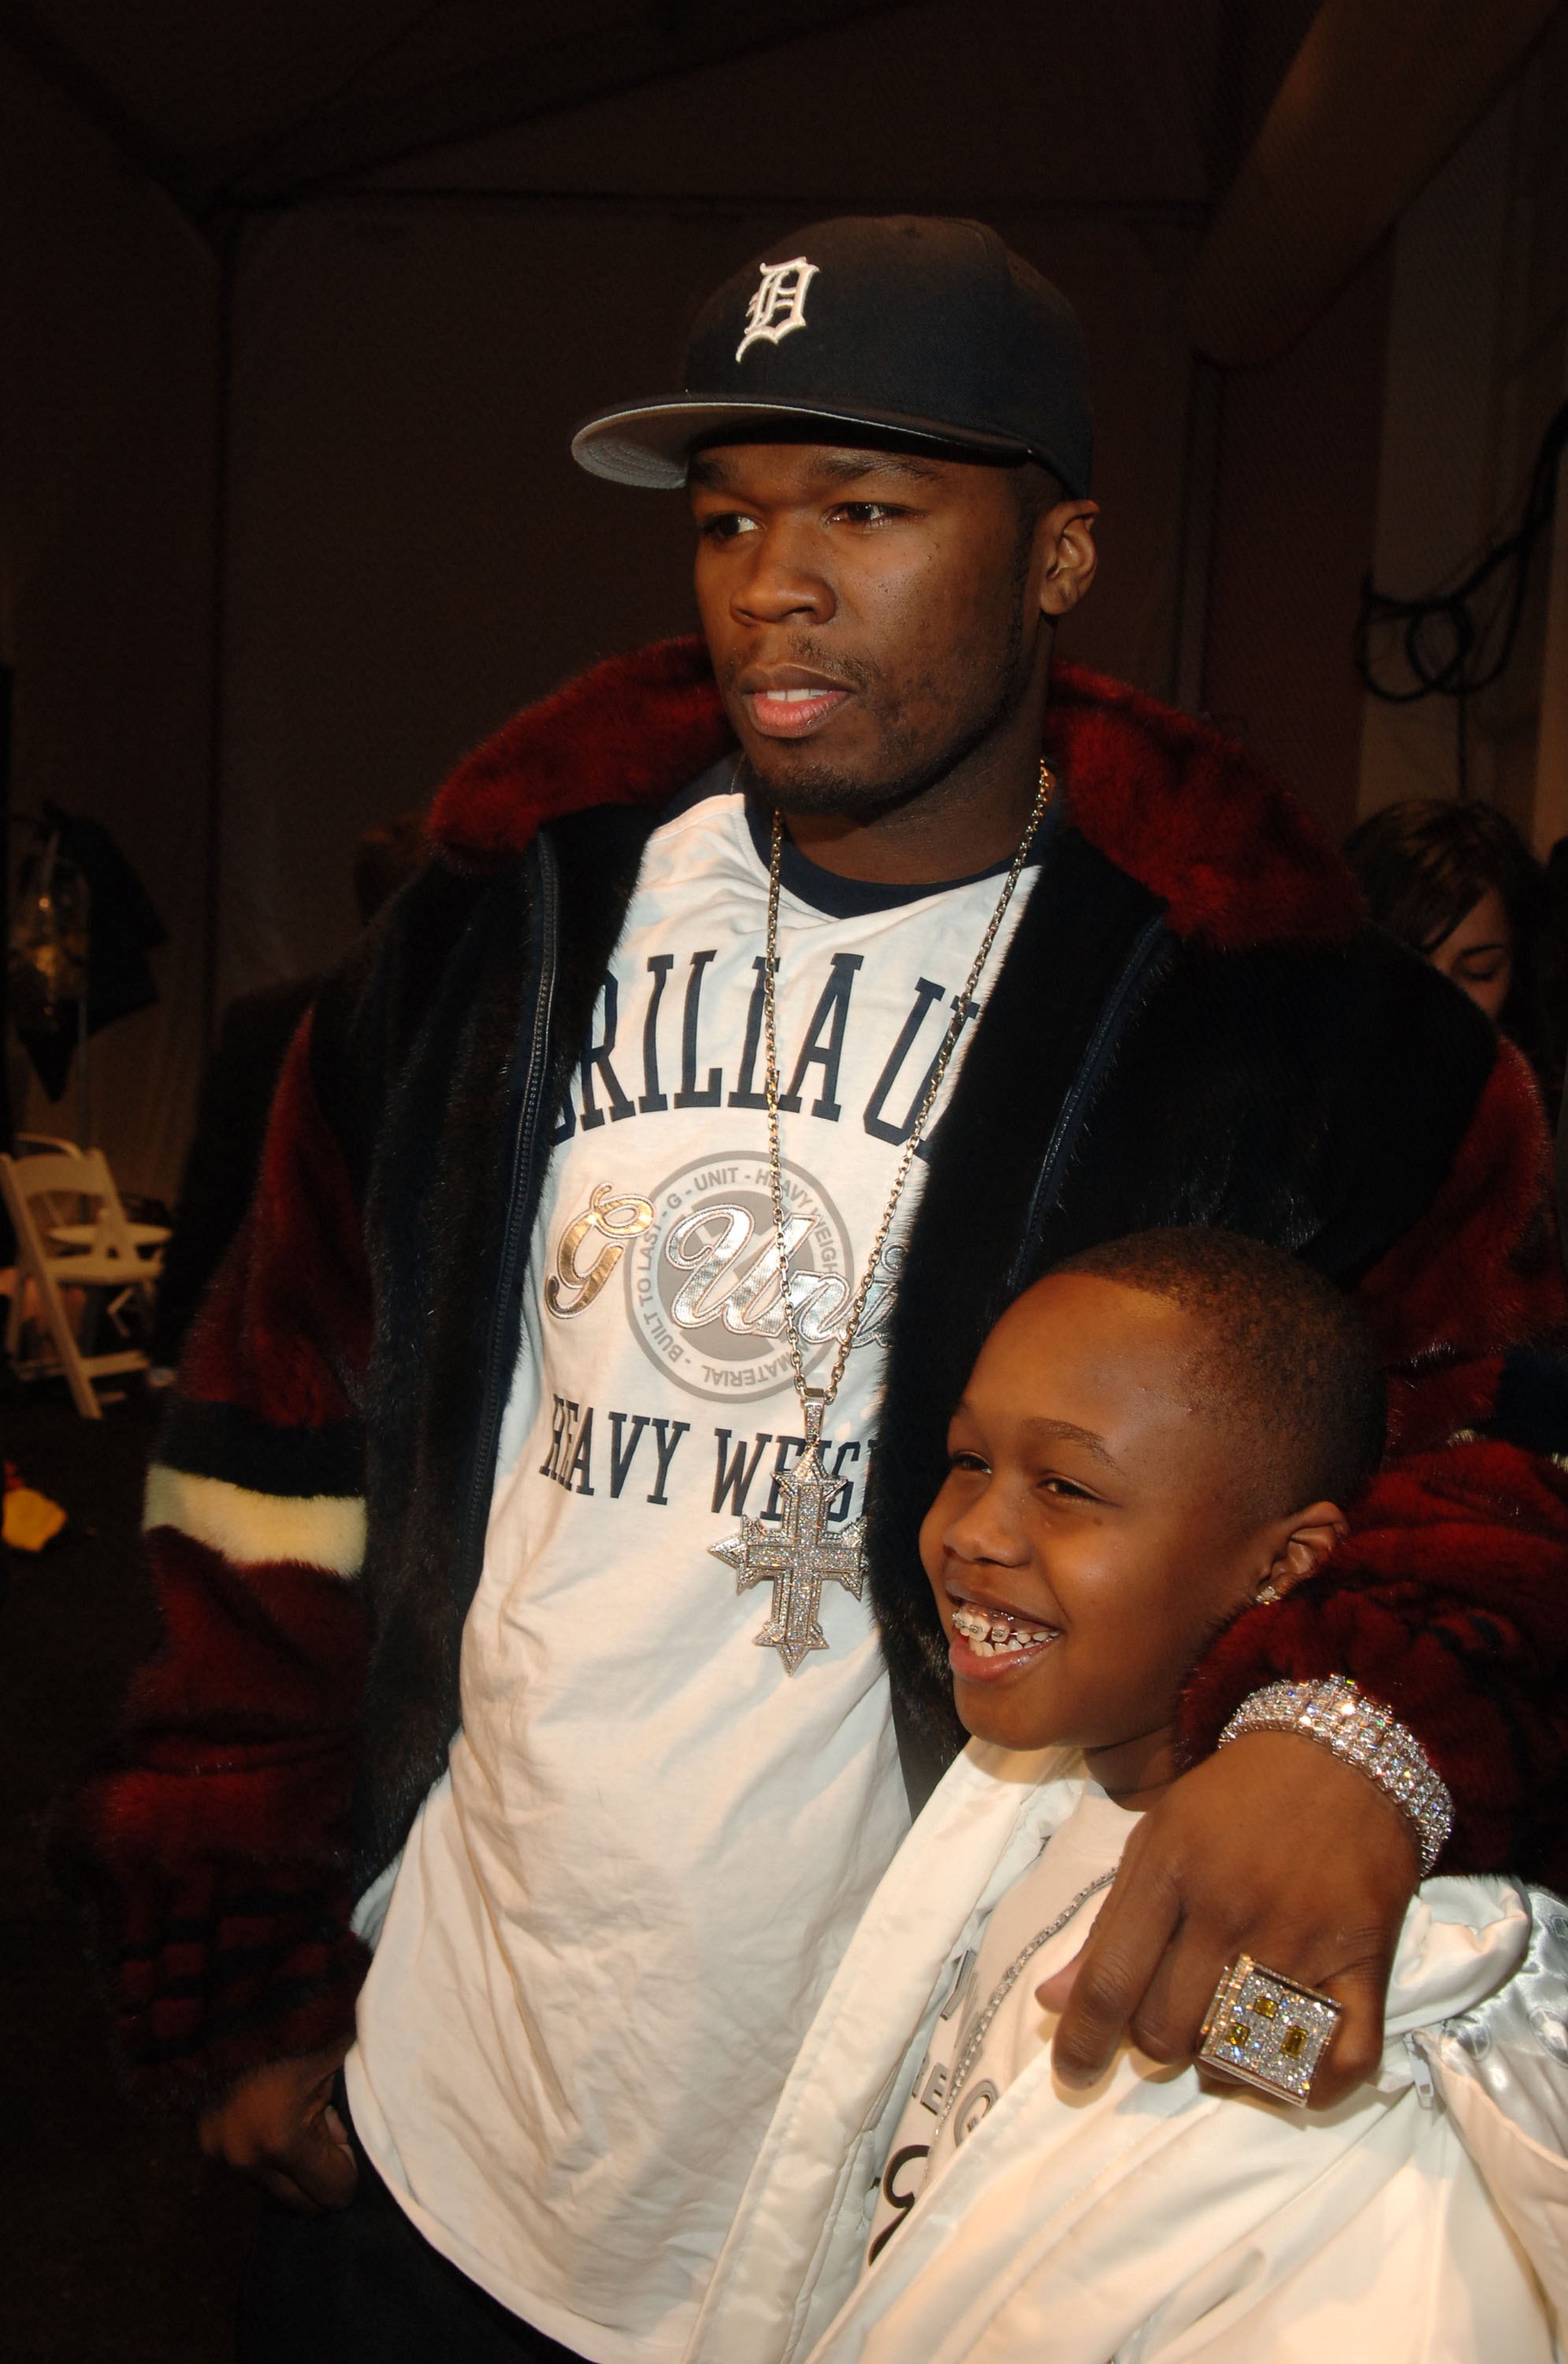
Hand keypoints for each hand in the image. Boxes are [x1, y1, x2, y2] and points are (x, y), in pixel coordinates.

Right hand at [198, 2039, 356, 2211]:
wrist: (239, 2001)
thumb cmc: (298, 2028)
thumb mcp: (333, 2072)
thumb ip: (339, 2122)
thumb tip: (338, 2148)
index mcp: (281, 2141)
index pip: (331, 2193)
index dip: (347, 2170)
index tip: (347, 2143)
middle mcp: (246, 2158)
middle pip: (299, 2202)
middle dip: (320, 2176)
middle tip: (328, 2134)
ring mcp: (220, 2152)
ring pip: (272, 2188)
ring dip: (291, 2168)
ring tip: (300, 2119)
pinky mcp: (205, 2140)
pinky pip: (249, 2166)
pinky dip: (266, 2154)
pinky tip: (274, 2119)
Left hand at [1036, 1732, 1419, 2106]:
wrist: (1342, 1755)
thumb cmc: (1237, 1797)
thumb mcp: (1156, 1838)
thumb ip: (1107, 1924)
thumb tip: (1051, 2001)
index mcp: (1169, 1869)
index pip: (1109, 1982)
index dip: (1080, 2042)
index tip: (1072, 2074)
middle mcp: (1229, 1908)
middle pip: (1166, 2029)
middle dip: (1152, 2042)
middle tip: (1168, 2019)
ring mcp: (1299, 1939)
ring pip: (1234, 2052)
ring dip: (1215, 2061)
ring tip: (1217, 2031)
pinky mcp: (1364, 1962)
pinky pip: (1336, 2062)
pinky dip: (1306, 2087)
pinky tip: (1281, 2072)